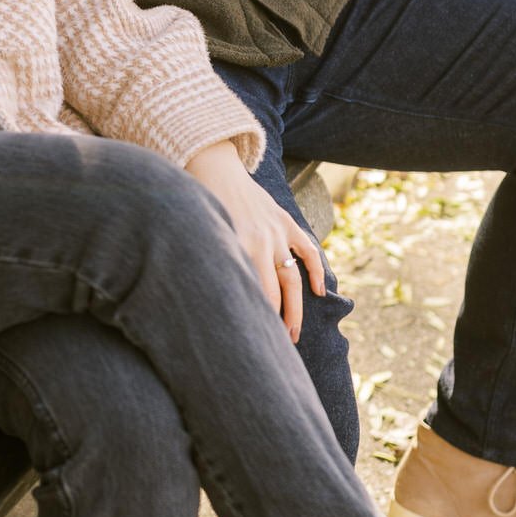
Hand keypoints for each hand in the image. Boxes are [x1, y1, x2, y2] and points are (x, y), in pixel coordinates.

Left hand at [185, 142, 325, 342]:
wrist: (211, 166)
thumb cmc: (198, 207)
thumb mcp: (200, 238)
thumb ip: (210, 265)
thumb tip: (208, 302)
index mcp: (235, 249)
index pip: (250, 297)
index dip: (254, 323)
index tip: (252, 346)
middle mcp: (259, 244)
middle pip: (273, 295)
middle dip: (275, 325)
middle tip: (275, 351)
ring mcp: (276, 233)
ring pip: (292, 280)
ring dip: (294, 309)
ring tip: (293, 334)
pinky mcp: (285, 222)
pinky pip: (306, 249)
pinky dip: (315, 270)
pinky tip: (317, 292)